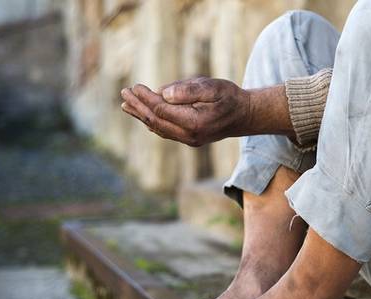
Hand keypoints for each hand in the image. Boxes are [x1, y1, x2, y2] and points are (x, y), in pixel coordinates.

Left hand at [120, 77, 251, 146]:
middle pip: (156, 121)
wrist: (246, 116)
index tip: (135, 86)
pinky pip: (166, 131)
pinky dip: (152, 122)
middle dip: (138, 107)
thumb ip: (189, 90)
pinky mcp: (190, 139)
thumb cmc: (230, 97)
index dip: (145, 98)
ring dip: (141, 116)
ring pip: (158, 128)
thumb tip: (163, 93)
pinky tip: (144, 116)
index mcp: (194, 122)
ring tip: (126, 105)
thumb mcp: (213, 87)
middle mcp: (190, 135)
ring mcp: (189, 140)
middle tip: (123, 94)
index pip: (161, 110)